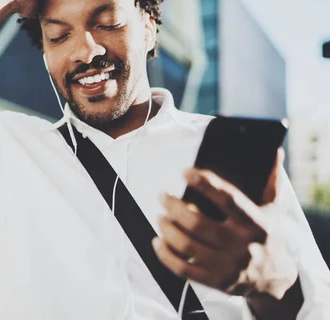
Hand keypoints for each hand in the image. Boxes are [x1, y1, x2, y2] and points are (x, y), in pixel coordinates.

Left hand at [152, 148, 298, 299]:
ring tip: (159, 216)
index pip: (228, 200)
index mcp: (255, 224)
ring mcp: (228, 266)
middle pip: (198, 223)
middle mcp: (242, 246)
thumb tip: (273, 150)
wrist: (274, 280)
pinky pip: (183, 269)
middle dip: (174, 206)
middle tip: (161, 195)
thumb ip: (270, 181)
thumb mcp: (273, 209)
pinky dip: (165, 255)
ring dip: (167, 228)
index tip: (185, 172)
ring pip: (187, 246)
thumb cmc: (267, 236)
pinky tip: (158, 241)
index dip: (205, 184)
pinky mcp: (216, 281)